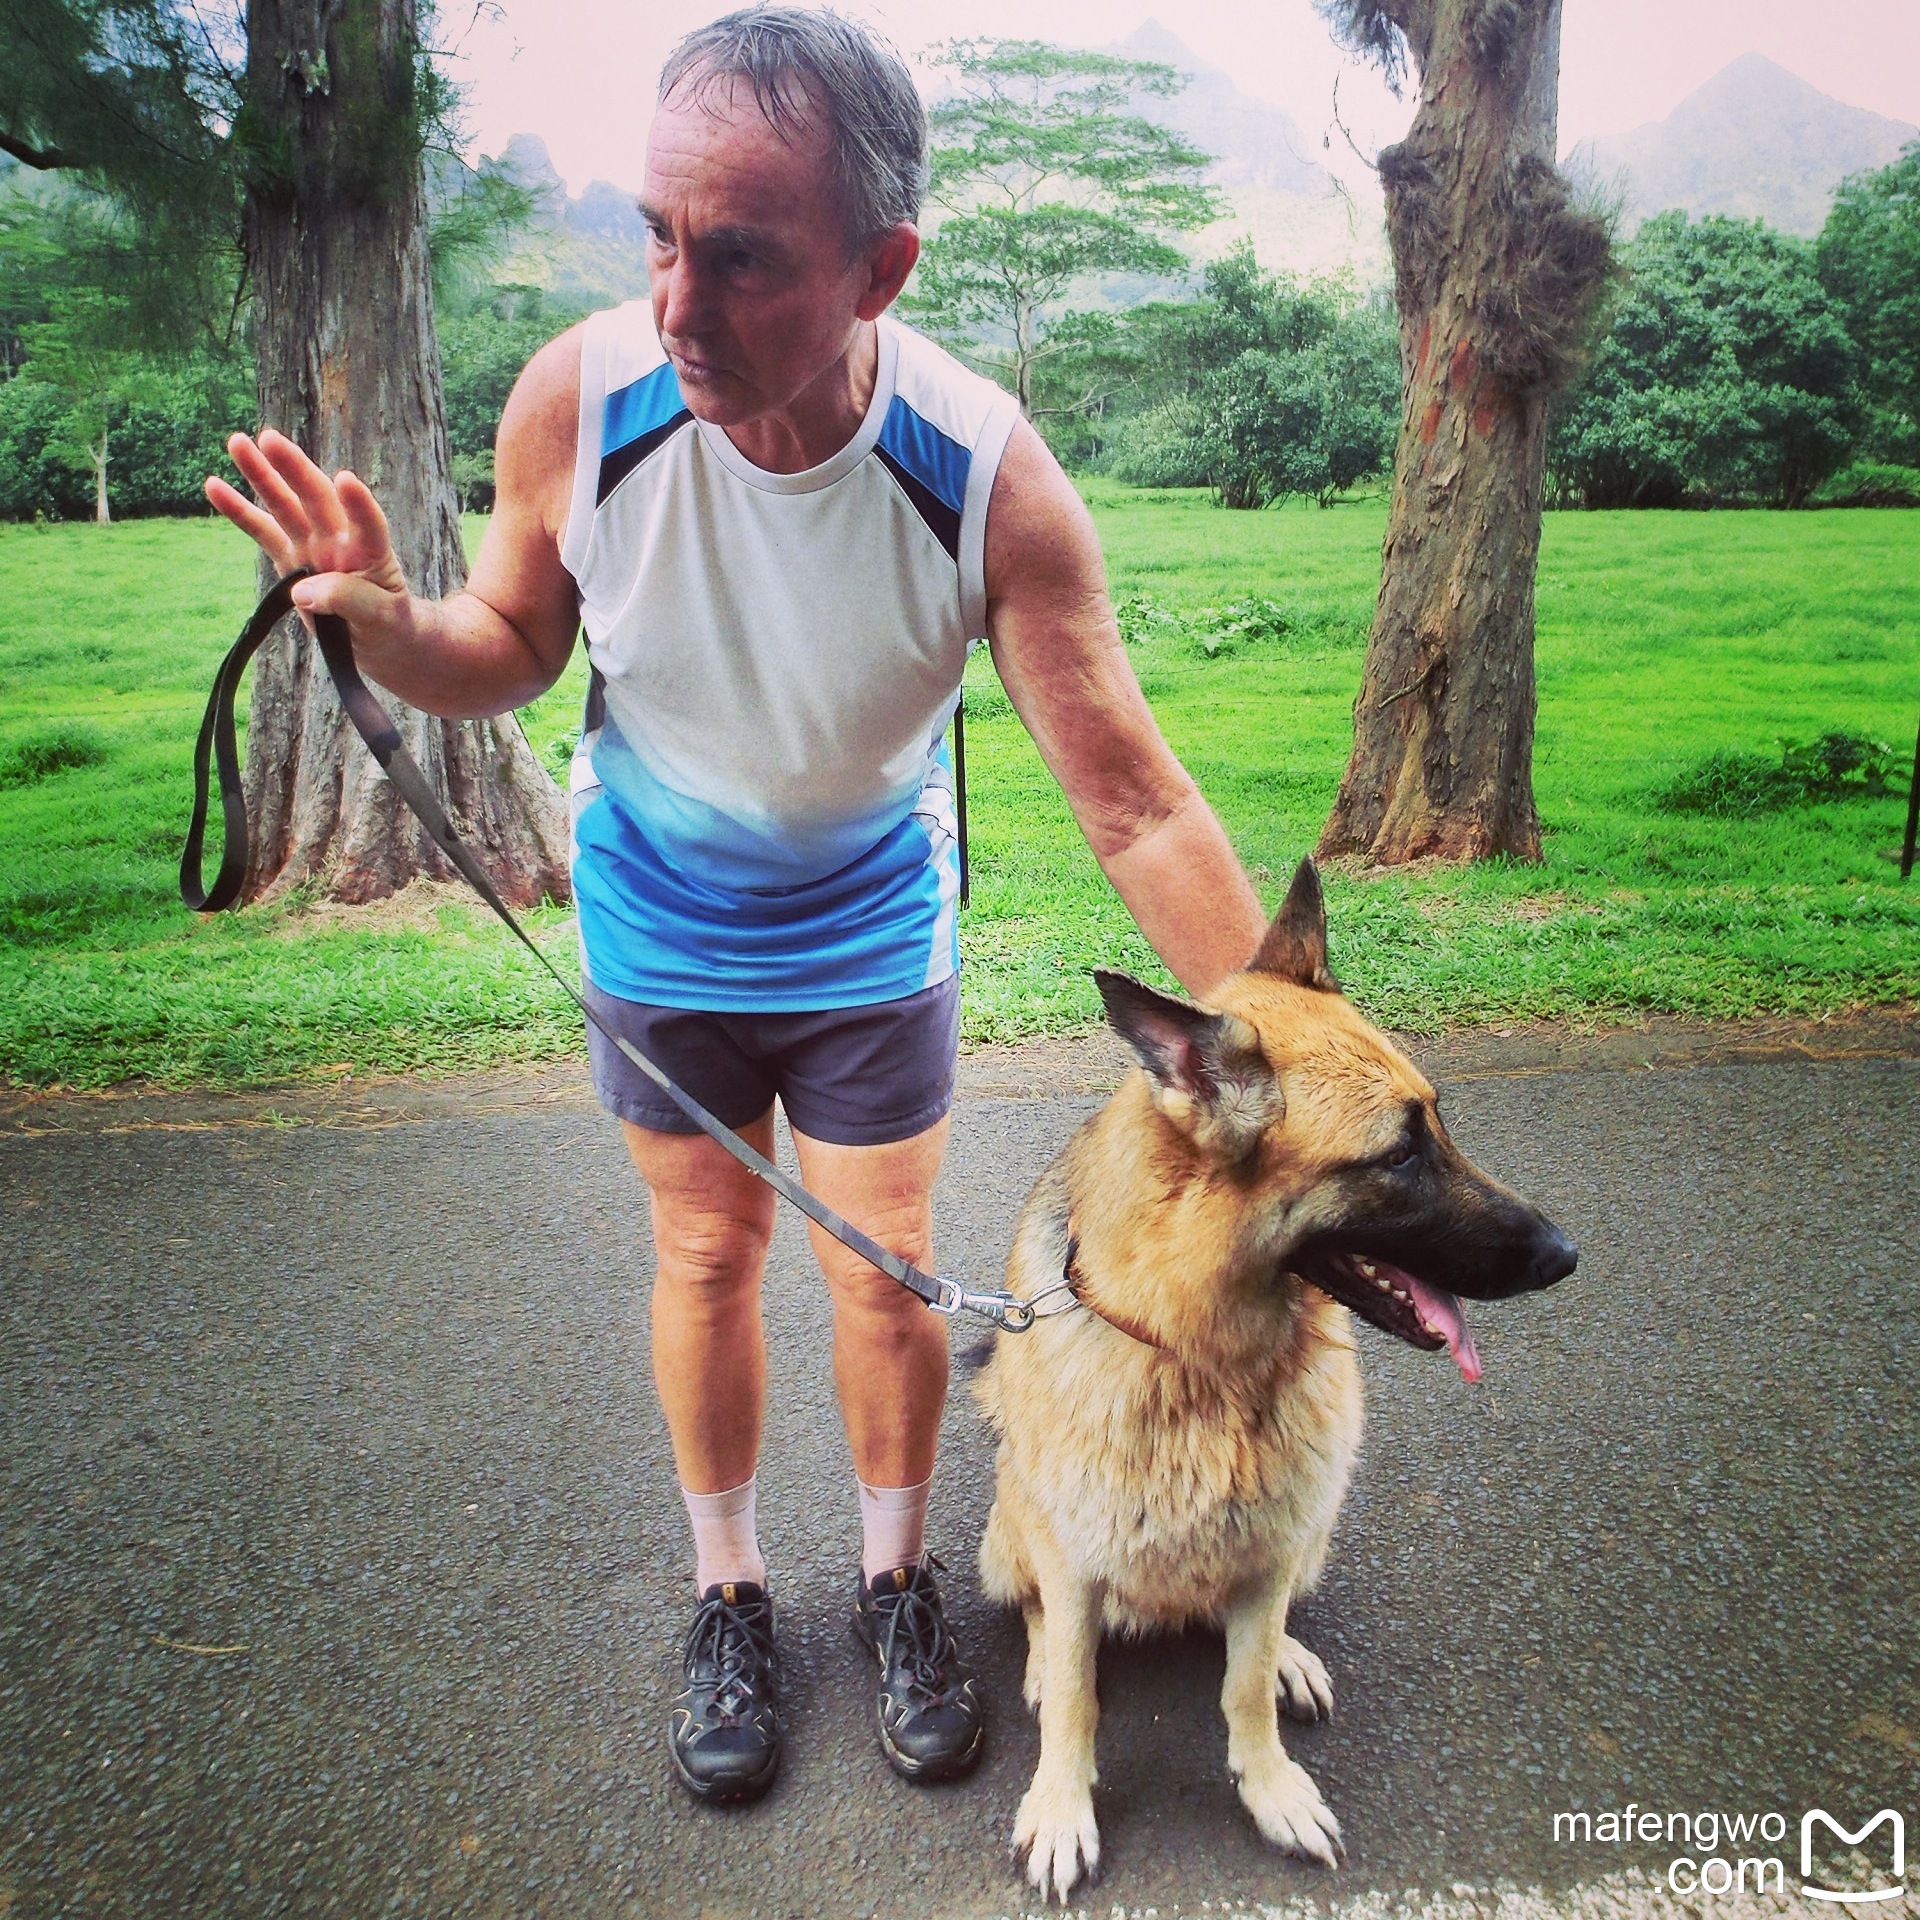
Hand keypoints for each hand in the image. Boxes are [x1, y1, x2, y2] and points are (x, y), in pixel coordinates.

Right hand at [205, 429, 410, 632]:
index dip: (359, 504)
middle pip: (317, 499)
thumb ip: (347, 600)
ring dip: (261, 474)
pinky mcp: (290, 557)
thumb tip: (301, 593)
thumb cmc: (386, 622)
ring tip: (236, 441)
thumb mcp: (380, 617)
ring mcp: (313, 545)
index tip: (345, 481)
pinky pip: (261, 531)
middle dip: (294, 469)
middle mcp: (340, 540)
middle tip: (269, 439)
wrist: (376, 633)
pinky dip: (238, 510)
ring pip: (284, 504)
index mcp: (372, 552)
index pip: (369, 525)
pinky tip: (213, 485)